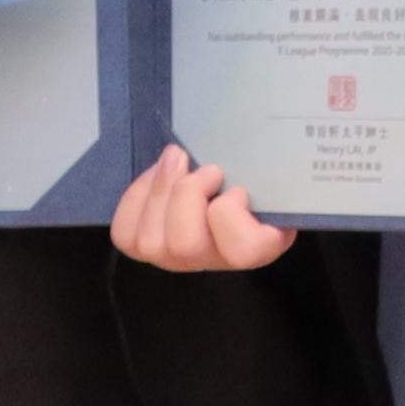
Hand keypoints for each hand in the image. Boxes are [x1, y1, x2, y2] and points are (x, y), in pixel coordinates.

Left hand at [111, 143, 291, 271]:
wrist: (231, 172)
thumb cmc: (257, 170)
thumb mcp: (272, 167)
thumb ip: (270, 166)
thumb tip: (278, 145)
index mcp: (258, 245)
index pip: (242, 250)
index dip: (231, 212)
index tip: (239, 188)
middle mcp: (215, 260)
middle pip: (185, 245)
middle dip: (188, 193)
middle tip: (206, 168)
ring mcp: (178, 258)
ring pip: (150, 243)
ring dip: (160, 190)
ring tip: (177, 160)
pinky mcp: (147, 247)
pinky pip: (126, 234)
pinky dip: (135, 198)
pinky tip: (156, 175)